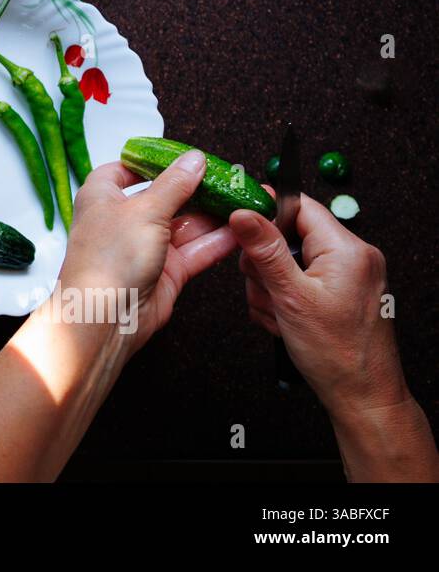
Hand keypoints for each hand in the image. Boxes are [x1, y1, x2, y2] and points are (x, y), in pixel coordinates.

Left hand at [61, 151, 237, 351]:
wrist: (104, 317)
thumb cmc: (108, 260)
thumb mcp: (145, 210)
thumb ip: (174, 185)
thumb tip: (193, 160)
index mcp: (103, 195)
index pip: (127, 169)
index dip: (154, 161)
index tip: (184, 155)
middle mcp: (124, 219)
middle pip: (165, 196)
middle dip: (196, 188)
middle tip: (228, 178)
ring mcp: (146, 246)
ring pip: (186, 224)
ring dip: (214, 214)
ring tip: (243, 199)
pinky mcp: (166, 271)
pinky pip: (196, 250)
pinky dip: (218, 241)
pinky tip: (242, 229)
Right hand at [232, 197, 404, 416]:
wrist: (362, 396)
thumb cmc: (337, 353)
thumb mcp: (291, 297)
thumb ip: (266, 251)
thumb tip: (244, 214)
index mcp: (346, 249)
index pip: (298, 206)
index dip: (265, 211)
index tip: (238, 222)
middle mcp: (351, 257)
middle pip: (286, 236)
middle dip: (264, 265)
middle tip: (268, 291)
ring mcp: (345, 276)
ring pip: (285, 262)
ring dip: (270, 288)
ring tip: (280, 314)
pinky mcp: (337, 292)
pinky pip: (296, 281)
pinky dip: (282, 299)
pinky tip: (286, 320)